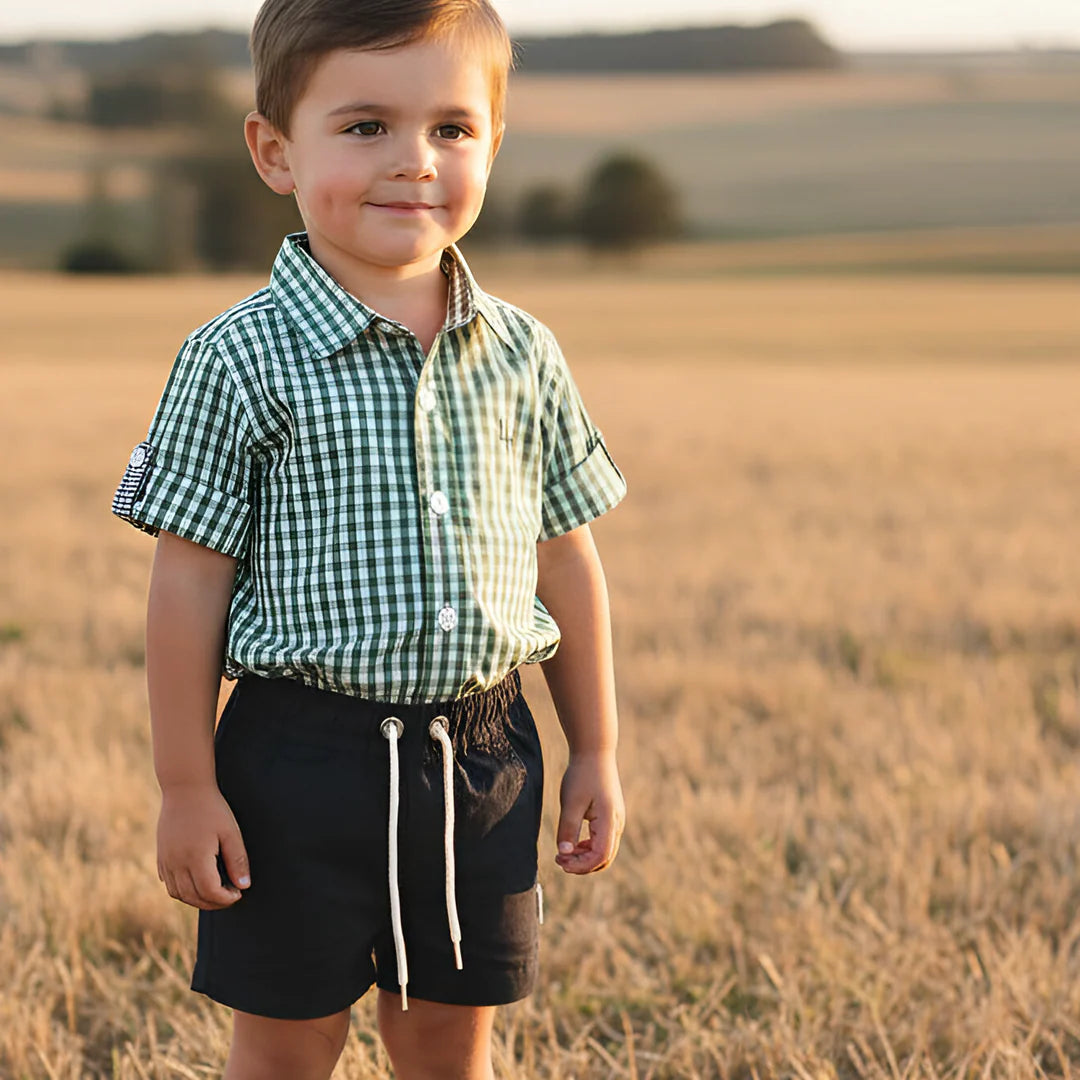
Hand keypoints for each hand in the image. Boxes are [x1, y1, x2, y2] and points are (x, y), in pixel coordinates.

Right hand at [157, 783, 251, 909]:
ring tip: (214, 893)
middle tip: (229, 897)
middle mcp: (177, 863)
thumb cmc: (212, 808)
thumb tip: (243, 886)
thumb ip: (237, 860)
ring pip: (178, 894)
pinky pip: (169, 883)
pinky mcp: (161, 857)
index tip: (237, 894)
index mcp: (196, 857)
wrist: (184, 789)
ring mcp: (166, 861)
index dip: (225, 898)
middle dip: (213, 903)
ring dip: (196, 899)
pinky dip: (183, 890)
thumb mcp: (231, 832)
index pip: (210, 891)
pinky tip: (197, 883)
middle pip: (193, 897)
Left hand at [555, 751, 624, 873]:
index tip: (561, 860)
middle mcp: (617, 824)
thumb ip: (568, 830)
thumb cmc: (582, 775)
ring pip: (604, 851)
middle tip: (559, 859)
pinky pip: (603, 841)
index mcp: (609, 820)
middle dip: (582, 864)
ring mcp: (616, 820)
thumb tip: (564, 853)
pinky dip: (588, 848)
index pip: (600, 856)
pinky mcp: (611, 817)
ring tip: (563, 853)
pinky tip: (573, 844)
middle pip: (604, 859)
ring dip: (585, 857)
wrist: (595, 752)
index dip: (581, 865)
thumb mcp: (571, 803)